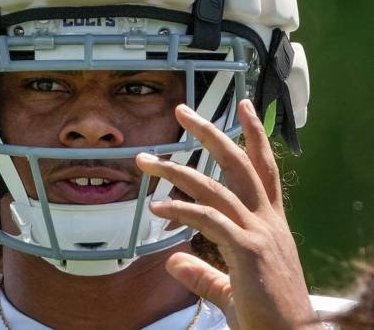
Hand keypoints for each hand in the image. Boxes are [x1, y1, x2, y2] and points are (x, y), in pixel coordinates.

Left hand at [135, 100, 317, 329]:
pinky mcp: (248, 251)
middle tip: (182, 111)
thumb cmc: (266, 315)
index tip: (246, 105)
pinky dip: (181, 209)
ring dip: (176, 169)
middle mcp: (267, 221)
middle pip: (239, 164)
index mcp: (269, 223)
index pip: (263, 169)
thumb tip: (172, 260)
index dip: (255, 136)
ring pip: (215, 187)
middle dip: (210, 133)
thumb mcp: (231, 288)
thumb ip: (201, 272)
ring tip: (145, 159)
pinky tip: (156, 205)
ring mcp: (258, 233)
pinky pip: (210, 220)